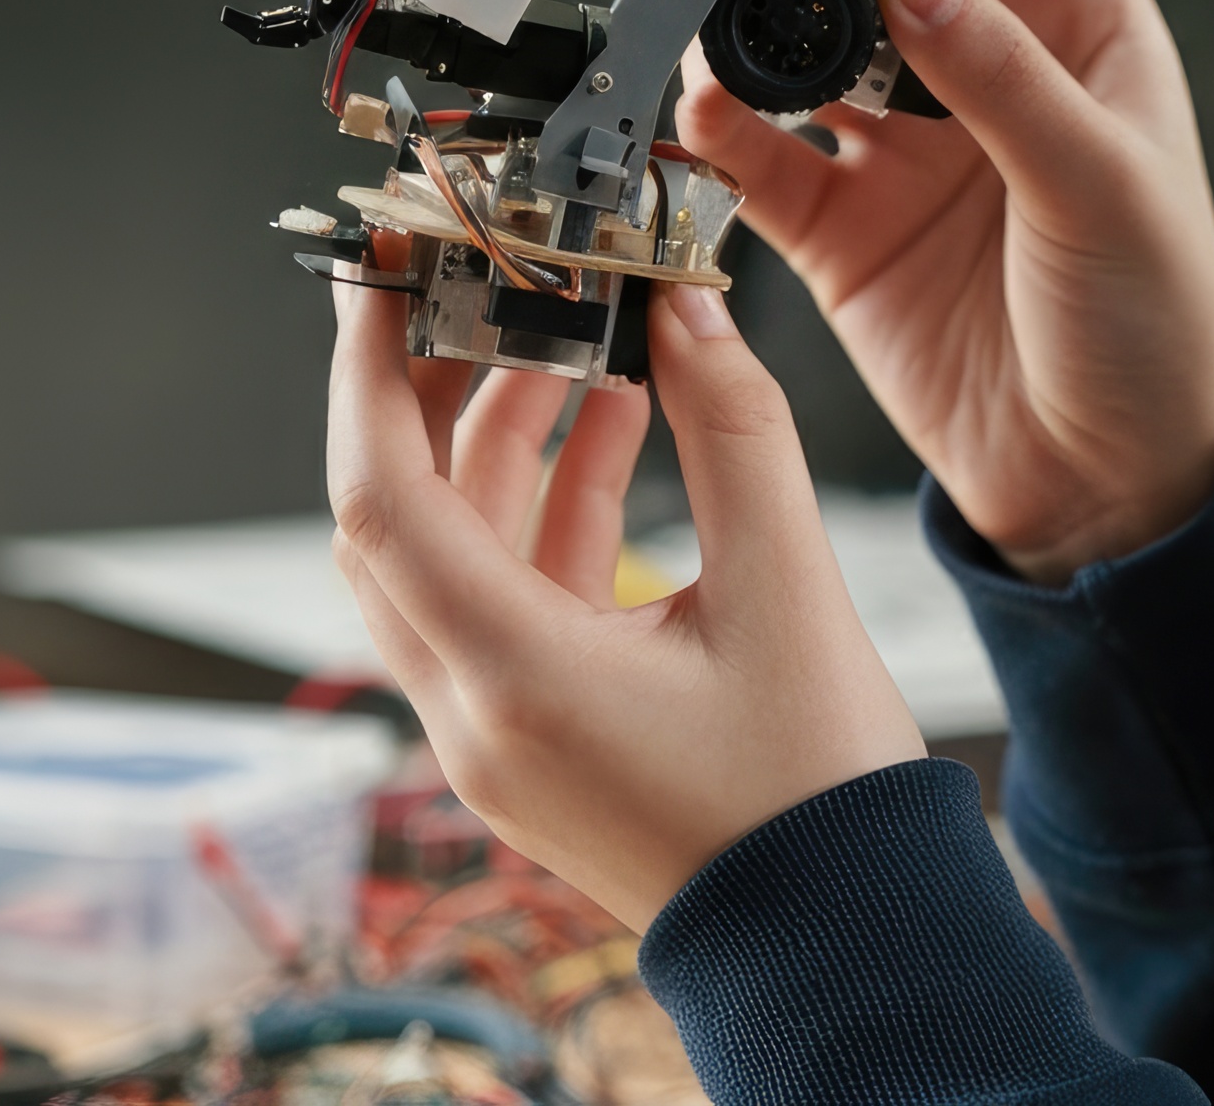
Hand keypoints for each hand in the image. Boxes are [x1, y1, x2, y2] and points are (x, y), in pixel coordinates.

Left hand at [323, 245, 921, 928]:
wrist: (842, 936)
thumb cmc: (818, 791)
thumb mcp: (788, 585)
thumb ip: (734, 429)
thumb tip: (686, 310)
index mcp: (513, 680)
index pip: (379, 498)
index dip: (370, 374)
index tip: (387, 278)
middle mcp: (475, 717)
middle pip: (394, 525)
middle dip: (432, 397)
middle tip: (484, 296)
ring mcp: (498, 740)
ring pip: (449, 562)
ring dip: (497, 449)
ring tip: (579, 348)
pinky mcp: (537, 746)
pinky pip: (503, 606)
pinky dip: (541, 514)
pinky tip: (613, 436)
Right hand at [678, 0, 1213, 580]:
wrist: (1114, 485)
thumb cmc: (1159, 322)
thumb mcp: (1101, 187)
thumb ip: (1004, 81)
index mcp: (1080, 27)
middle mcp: (984, 70)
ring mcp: (907, 146)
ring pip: (804, 50)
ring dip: (750, 29)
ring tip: (705, 20)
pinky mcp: (844, 229)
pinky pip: (763, 159)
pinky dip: (722, 133)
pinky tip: (701, 115)